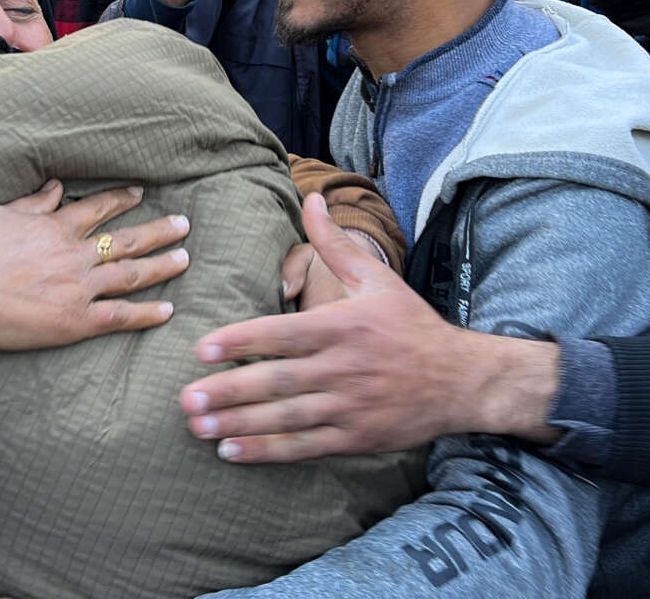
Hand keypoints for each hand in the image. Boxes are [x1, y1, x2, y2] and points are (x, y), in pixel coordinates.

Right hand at [0, 180, 189, 351]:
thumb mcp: (0, 214)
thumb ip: (33, 203)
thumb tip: (58, 187)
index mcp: (55, 227)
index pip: (98, 209)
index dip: (121, 199)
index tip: (140, 193)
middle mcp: (74, 255)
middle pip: (126, 240)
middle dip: (158, 231)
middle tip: (183, 224)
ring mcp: (79, 288)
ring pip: (131, 274)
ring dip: (161, 266)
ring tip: (185, 259)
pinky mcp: (75, 321)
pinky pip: (120, 316)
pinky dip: (146, 313)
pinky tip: (167, 310)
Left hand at [179, 193, 559, 462]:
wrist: (464, 379)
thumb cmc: (410, 324)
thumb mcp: (376, 278)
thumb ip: (333, 244)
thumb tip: (311, 198)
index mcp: (343, 326)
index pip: (283, 334)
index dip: (242, 342)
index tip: (202, 349)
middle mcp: (343, 368)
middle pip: (278, 381)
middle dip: (229, 391)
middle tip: (186, 398)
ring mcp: (350, 406)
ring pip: (286, 417)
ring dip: (240, 423)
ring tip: (198, 427)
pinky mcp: (355, 437)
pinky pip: (305, 446)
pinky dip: (268, 451)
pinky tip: (232, 451)